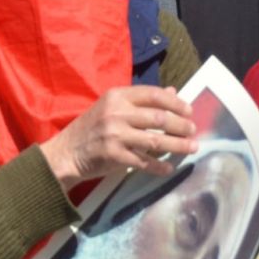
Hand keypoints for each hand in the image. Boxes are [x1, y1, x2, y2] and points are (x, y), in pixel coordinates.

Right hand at [39, 85, 196, 188]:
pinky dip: (159, 166)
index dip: (176, 102)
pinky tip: (169, 168)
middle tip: (193, 130)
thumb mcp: (112, 106)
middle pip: (159, 118)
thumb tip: (173, 90)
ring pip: (156, 141)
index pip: (154, 94)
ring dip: (178, 145)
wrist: (65, 153)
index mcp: (117, 96)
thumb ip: (142, 99)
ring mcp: (115, 134)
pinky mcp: (114, 156)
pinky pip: (144, 162)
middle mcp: (116, 112)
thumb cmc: (92, 128)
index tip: (189, 111)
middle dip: (181, 125)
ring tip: (192, 147)